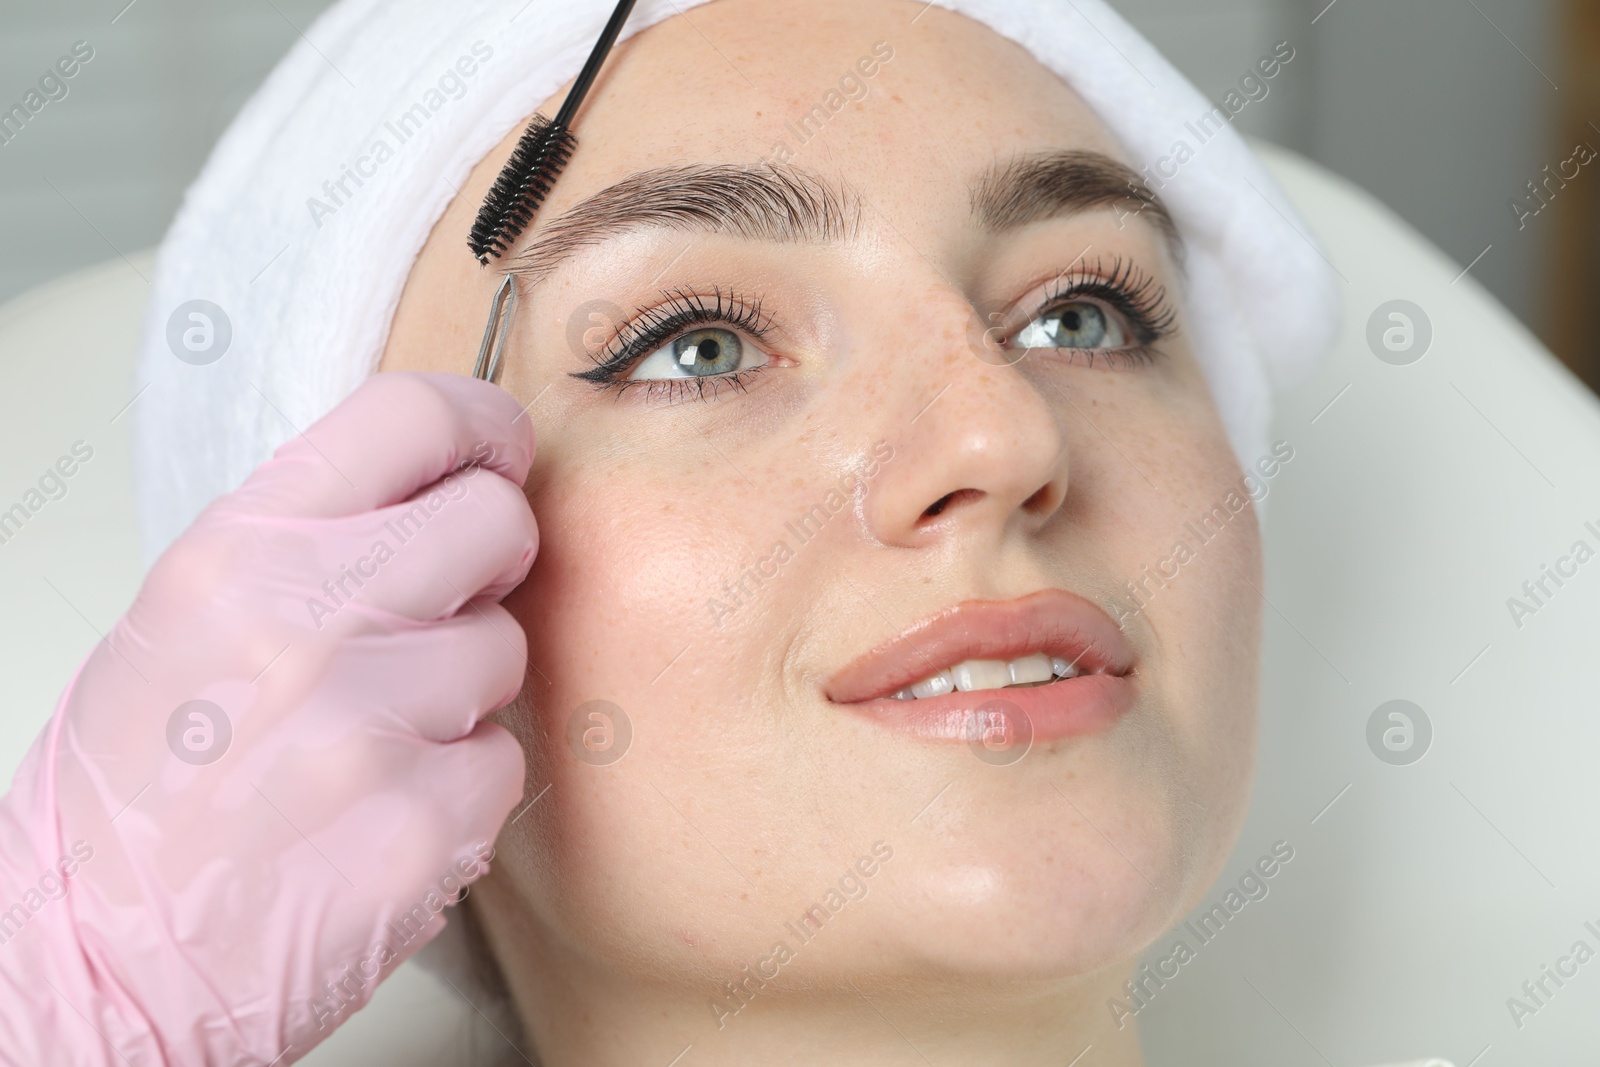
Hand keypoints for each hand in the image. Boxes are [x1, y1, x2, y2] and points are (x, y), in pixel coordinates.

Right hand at [0, 372, 536, 1064]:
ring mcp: (369, 726)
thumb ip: (310, 538)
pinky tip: (383, 808)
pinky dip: (462, 786)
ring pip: (507, 649)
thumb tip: (438, 485)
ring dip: (464, 691)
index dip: (482, 427)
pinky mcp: (423, 826)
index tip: (499, 452)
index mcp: (239, 550)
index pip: (411, 417)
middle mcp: (305, 621)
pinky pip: (504, 760)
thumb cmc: (132, 793)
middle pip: (494, 522)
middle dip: (492, 559)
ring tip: (371, 738)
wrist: (91, 961)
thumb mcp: (187, 617)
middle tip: (449, 603)